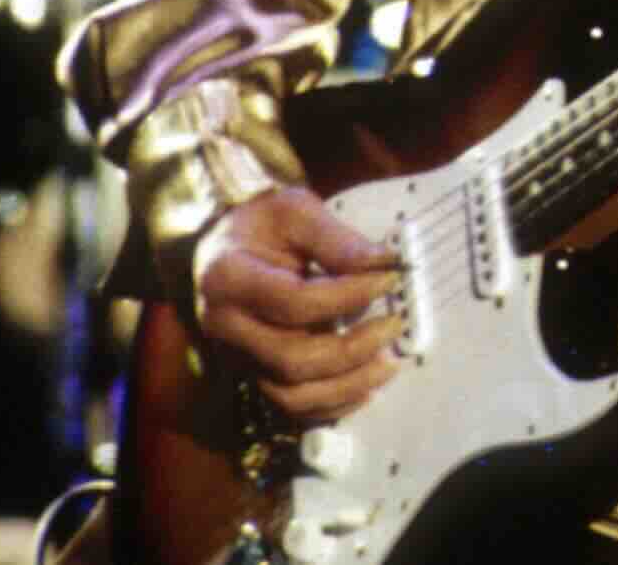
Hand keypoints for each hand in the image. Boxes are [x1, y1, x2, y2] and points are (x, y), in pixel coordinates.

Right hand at [190, 185, 401, 424]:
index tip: (389, 279)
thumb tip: (382, 264)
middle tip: (395, 324)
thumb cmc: (260, 225)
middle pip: (292, 359)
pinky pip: (290, 407)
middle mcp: (226, 327)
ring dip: (347, 386)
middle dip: (353, 349)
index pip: (294, 302)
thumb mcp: (293, 210)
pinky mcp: (252, 373)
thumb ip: (335, 238)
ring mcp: (237, 356)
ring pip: (290, 395)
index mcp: (228, 279)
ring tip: (389, 363)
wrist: (222, 247)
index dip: (348, 295)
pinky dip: (332, 406)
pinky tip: (367, 387)